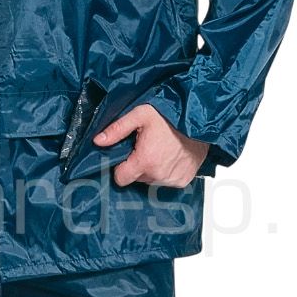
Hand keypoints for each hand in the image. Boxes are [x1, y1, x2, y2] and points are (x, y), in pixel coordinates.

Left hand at [93, 104, 208, 187]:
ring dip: (152, 168)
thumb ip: (117, 129)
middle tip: (146, 147)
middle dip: (137, 165)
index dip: (120, 167)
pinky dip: (166, 171)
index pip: (120, 179)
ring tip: (160, 150)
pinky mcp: (183, 180)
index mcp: (145, 161)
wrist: (198, 119)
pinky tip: (170, 156)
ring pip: (151, 180)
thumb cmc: (171, 116)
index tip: (126, 156)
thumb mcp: (140, 115)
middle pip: (136, 178)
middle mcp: (158, 175)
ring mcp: (172, 179)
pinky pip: (166, 181)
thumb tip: (98, 141)